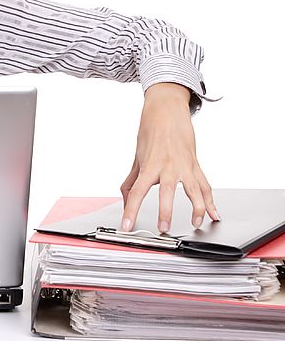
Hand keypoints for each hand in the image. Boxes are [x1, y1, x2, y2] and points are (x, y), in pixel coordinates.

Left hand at [119, 82, 218, 233]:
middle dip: (165, 211)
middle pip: (166, 192)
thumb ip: (130, 182)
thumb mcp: (137, 158)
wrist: (166, 112)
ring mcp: (184, 167)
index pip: (136, 192)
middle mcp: (167, 167)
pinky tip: (214, 215)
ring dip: (197, 209)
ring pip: (193, 190)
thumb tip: (126, 201)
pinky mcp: (196, 166)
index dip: (130, 210)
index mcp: (149, 166)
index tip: (127, 225)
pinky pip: (206, 186)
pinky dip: (211, 202)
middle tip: (163, 228)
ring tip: (195, 224)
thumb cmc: (150, 133)